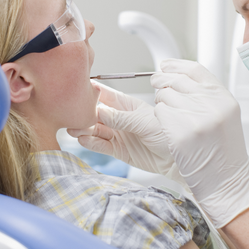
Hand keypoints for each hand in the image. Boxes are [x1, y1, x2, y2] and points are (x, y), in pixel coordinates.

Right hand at [67, 81, 183, 182]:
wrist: (176, 158)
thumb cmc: (167, 134)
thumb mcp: (144, 123)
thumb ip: (121, 119)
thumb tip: (101, 111)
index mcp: (128, 105)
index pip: (106, 96)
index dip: (92, 93)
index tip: (78, 90)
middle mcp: (120, 119)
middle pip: (97, 114)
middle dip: (84, 114)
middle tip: (72, 115)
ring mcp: (118, 134)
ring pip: (96, 130)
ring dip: (84, 129)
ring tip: (74, 129)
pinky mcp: (118, 150)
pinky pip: (101, 145)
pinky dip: (91, 143)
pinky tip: (83, 140)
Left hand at [152, 59, 248, 227]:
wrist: (226, 180)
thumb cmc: (224, 150)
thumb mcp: (224, 114)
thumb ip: (206, 94)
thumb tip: (179, 75)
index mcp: (223, 97)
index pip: (194, 69)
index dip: (176, 65)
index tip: (165, 65)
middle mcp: (211, 105)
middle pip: (175, 80)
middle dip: (162, 82)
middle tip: (157, 85)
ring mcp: (194, 118)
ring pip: (164, 96)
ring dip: (162, 103)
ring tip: (172, 117)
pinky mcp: (179, 133)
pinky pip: (159, 112)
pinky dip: (160, 118)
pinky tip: (169, 127)